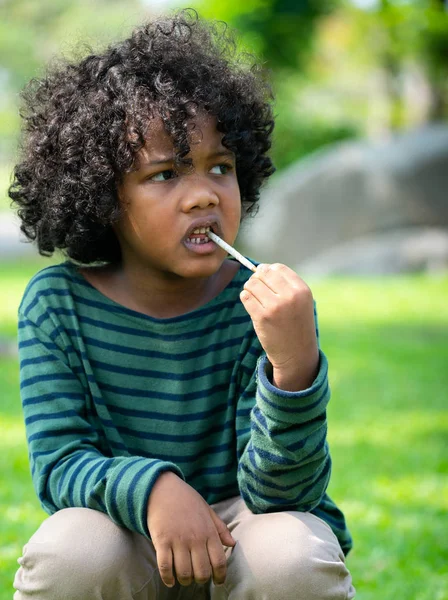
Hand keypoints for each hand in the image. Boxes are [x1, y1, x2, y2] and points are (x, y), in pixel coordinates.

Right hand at [147, 472, 235, 587]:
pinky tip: (170, 580)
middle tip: (197, 577)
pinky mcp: (161, 541)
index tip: (217, 581)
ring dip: (185, 580)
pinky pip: (165, 567)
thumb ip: (220, 528)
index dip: (220, 576)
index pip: (219, 561)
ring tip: (184, 577)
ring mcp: (178, 540)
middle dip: (201, 580)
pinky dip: (167, 578)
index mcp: (208, 531)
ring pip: (184, 573)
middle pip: (202, 572)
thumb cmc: (186, 499)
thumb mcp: (207, 510)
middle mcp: (195, 538)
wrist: (163, 488)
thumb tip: (232, 544)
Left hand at [240, 263, 318, 390]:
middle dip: (257, 280)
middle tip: (260, 291)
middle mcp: (290, 296)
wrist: (297, 353)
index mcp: (302, 290)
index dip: (268, 271)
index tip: (266, 281)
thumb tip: (260, 268)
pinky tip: (253, 306)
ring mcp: (275, 306)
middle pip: (263, 273)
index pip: (278, 268)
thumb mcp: (301, 301)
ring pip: (251, 284)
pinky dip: (246, 298)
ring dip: (250, 289)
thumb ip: (285, 284)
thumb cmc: (296, 324)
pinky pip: (245, 297)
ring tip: (257, 300)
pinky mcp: (262, 317)